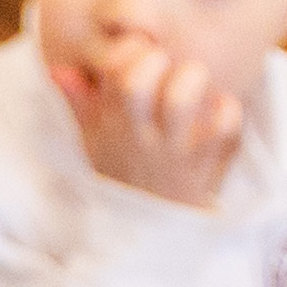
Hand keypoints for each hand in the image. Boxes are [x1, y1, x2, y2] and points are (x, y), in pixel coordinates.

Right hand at [54, 32, 251, 207]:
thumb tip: (59, 69)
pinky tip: (219, 110)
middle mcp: (140, 137)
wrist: (150, 235)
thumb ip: (80, 105)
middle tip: (167, 66)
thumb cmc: (125, 177)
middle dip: (156, 61)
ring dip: (191, 78)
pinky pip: (224, 126)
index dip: (127, 52)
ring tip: (195, 81)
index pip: (110, 75)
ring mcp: (173, 151)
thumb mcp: (94, 144)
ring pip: (180, 98)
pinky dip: (228, 110)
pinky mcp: (207, 164)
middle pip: (138, 82)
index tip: (139, 56)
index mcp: (112, 127)